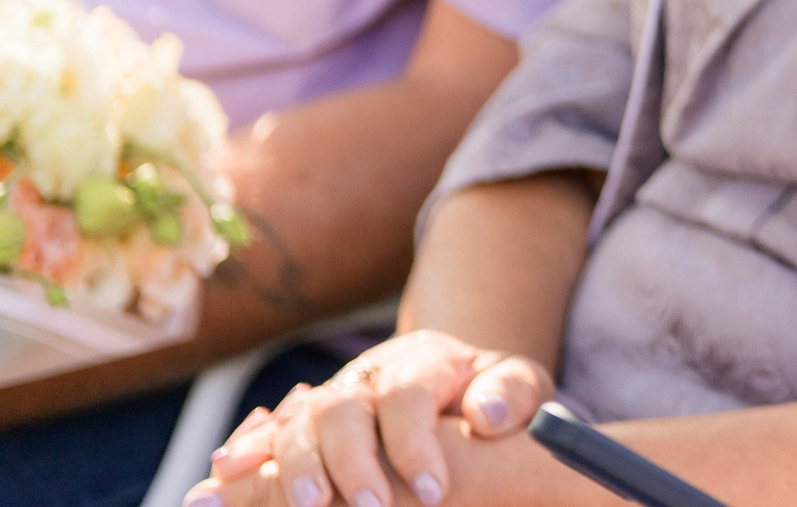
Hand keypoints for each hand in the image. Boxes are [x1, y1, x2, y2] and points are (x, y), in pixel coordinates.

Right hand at [195, 329, 553, 506]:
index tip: (435, 490)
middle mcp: (370, 372)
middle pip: (345, 407)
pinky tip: (223, 475)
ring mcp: (333, 395)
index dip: (416, 444)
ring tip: (307, 506)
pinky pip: (268, 433)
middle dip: (350, 460)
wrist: (459, 383)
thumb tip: (487, 417)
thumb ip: (511, 393)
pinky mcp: (308, 421)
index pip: (408, 396)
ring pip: (300, 420)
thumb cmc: (493, 392)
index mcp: (424, 358)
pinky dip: (246, 452)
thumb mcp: (520, 385)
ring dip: (295, 463)